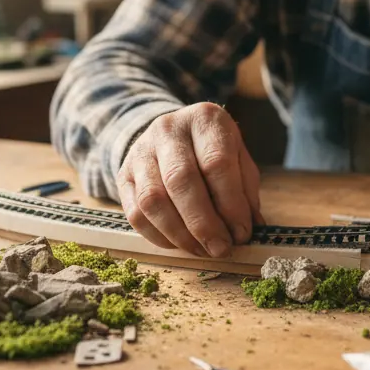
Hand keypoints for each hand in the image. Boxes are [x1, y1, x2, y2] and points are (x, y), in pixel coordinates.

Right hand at [117, 103, 264, 256]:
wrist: (172, 134)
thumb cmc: (213, 150)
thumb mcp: (238, 159)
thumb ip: (245, 192)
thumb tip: (246, 231)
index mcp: (205, 120)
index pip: (216, 162)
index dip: (230, 203)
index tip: (241, 232)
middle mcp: (168, 130)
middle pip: (181, 180)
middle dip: (203, 223)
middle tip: (220, 248)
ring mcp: (141, 151)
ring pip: (153, 200)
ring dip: (180, 234)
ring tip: (201, 250)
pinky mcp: (124, 175)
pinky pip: (135, 213)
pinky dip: (158, 236)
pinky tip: (179, 244)